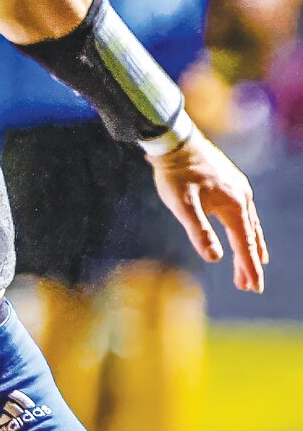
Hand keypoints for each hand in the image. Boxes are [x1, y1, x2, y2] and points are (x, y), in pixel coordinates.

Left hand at [149, 130, 267, 291]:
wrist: (175, 143)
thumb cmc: (176, 175)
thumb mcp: (183, 206)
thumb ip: (199, 232)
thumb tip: (214, 258)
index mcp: (234, 206)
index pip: (244, 244)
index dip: (249, 268)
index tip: (254, 287)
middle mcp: (243, 198)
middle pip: (250, 237)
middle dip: (250, 262)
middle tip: (250, 286)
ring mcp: (239, 189)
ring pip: (249, 224)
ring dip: (249, 246)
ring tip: (253, 264)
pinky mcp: (231, 183)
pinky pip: (245, 212)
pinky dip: (246, 228)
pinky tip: (241, 231)